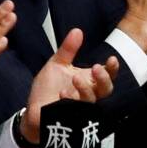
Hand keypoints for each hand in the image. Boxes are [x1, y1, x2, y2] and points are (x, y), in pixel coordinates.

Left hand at [19, 29, 119, 144]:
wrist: (33, 108)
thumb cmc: (48, 88)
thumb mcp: (57, 64)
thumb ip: (68, 49)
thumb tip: (77, 31)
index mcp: (88, 81)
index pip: (107, 75)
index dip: (112, 69)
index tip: (111, 59)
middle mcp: (87, 94)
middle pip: (106, 90)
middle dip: (104, 79)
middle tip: (97, 68)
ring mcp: (79, 107)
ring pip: (91, 101)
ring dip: (85, 89)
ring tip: (75, 78)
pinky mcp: (69, 116)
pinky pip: (75, 111)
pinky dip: (69, 101)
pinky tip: (62, 93)